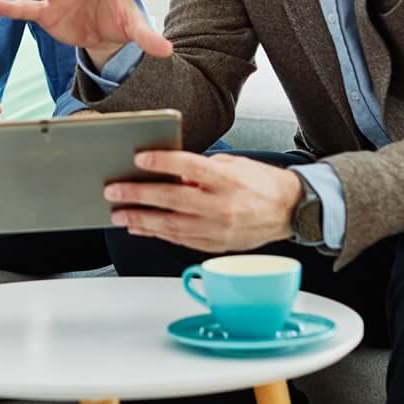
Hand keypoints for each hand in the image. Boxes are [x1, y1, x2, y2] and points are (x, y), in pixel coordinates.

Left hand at [103, 151, 304, 252]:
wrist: (290, 210)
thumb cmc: (260, 183)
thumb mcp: (234, 165)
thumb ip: (201, 168)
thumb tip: (169, 171)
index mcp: (228, 180)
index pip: (190, 168)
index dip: (163, 162)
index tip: (139, 158)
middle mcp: (222, 206)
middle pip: (173, 200)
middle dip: (139, 195)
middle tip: (114, 190)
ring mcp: (218, 229)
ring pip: (171, 226)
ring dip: (140, 220)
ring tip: (118, 214)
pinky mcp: (216, 245)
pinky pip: (179, 240)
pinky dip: (156, 233)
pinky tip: (139, 228)